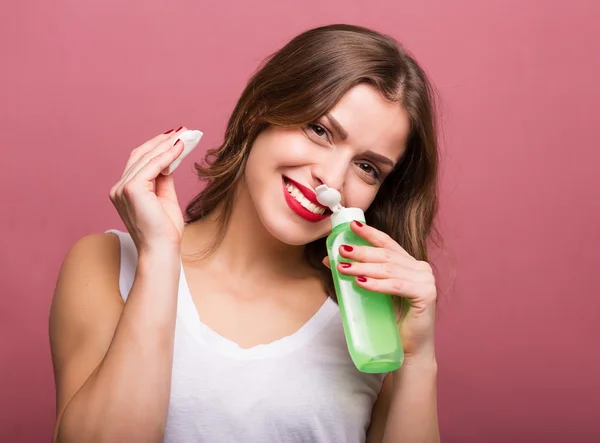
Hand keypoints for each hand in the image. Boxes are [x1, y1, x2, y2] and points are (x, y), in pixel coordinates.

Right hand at [109, 127, 188, 253]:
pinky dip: (167, 155)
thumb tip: (170, 159)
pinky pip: (152, 166)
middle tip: (182, 130)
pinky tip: (180, 148)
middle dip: (162, 141)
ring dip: (167, 145)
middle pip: (140, 155)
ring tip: (185, 136)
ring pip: (146, 158)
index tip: (174, 137)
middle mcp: (118, 188)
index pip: (139, 162)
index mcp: (124, 191)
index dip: (156, 147)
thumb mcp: (165, 198)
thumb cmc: (165, 231)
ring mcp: (122, 188)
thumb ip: (164, 178)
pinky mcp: (131, 189)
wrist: (162, 250)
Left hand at [322, 221, 436, 358]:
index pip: (387, 243)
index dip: (370, 233)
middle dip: (361, 252)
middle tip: (340, 251)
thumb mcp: (372, 291)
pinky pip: (396, 286)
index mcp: (410, 264)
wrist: (409, 350)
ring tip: (343, 267)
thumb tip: (329, 260)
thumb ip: (357, 273)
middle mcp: (420, 268)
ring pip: (388, 269)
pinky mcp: (426, 295)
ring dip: (363, 267)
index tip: (352, 225)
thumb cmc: (392, 321)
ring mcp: (425, 280)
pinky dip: (377, 284)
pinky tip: (361, 282)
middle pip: (385, 256)